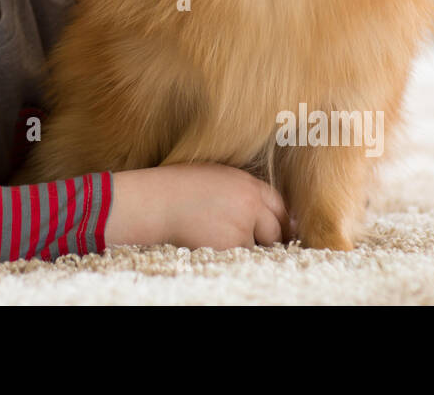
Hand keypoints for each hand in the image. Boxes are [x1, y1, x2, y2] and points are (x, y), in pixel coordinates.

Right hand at [106, 162, 291, 250]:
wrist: (154, 202)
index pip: (278, 205)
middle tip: (248, 240)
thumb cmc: (177, 188)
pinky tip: (207, 242)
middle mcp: (250, 203)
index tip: (275, 230)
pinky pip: (240, 257)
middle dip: (267, 238)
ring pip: (258, 247)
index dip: (278, 219)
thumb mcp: (215, 176)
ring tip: (215, 235)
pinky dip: (229, 255)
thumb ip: (241, 190)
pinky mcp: (231, 245)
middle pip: (276, 229)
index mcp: (247, 183)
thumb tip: (264, 212)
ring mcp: (242, 225)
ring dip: (244, 247)